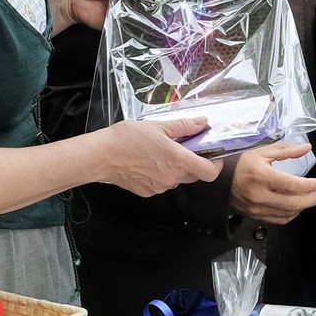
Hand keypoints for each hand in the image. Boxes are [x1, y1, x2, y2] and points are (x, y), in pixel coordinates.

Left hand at [48, 0, 149, 34]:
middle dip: (153, 7)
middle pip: (145, 5)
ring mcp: (123, 13)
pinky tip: (145, 28)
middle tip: (166, 9)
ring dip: (146, 18)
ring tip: (159, 19)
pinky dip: (134, 28)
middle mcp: (128, 0)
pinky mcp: (116, 25)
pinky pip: (128, 27)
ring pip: (139, 17)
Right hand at [101, 116, 221, 196]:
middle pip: (195, 175)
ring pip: (178, 179)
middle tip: (182, 147)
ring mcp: (160, 187)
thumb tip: (203, 123)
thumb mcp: (158, 126)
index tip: (212, 154)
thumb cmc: (127, 138)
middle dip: (193, 162)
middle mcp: (172, 177)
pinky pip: (162, 184)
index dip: (216, 164)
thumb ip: (184, 126)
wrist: (100, 156)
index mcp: (178, 160)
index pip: (210, 172)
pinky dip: (161, 175)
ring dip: (176, 168)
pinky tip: (148, 163)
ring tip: (160, 153)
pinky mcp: (148, 192)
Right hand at [227, 142, 315, 224]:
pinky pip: (279, 219)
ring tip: (313, 198)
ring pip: (287, 213)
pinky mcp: (256, 216)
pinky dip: (292, 214)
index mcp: (261, 176)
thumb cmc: (241, 163)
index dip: (308, 186)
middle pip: (292, 203)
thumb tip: (307, 148)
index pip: (290, 185)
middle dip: (312, 199)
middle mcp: (259, 195)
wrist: (219, 181)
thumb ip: (286, 150)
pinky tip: (298, 206)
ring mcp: (257, 208)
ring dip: (304, 206)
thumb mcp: (262, 152)